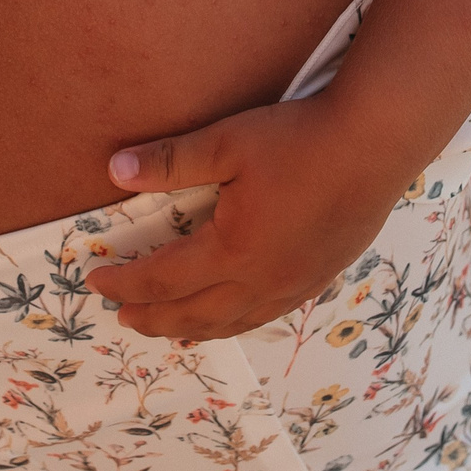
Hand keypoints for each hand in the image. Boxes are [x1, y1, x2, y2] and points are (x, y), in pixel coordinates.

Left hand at [83, 94, 414, 340]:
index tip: (96, 279)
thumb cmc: (299, 140)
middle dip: (152, 318)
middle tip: (121, 316)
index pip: (162, 279)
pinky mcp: (318, 277)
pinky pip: (264, 316)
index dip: (125, 283)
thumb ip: (170, 161)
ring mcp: (292, 284)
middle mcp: (261, 280)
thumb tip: (114, 169)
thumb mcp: (227, 142)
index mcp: (232, 250)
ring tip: (167, 328)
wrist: (374, 144)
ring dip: (191, 330)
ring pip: (231, 323)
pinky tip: (231, 315)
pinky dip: (234, 323)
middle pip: (193, 315)